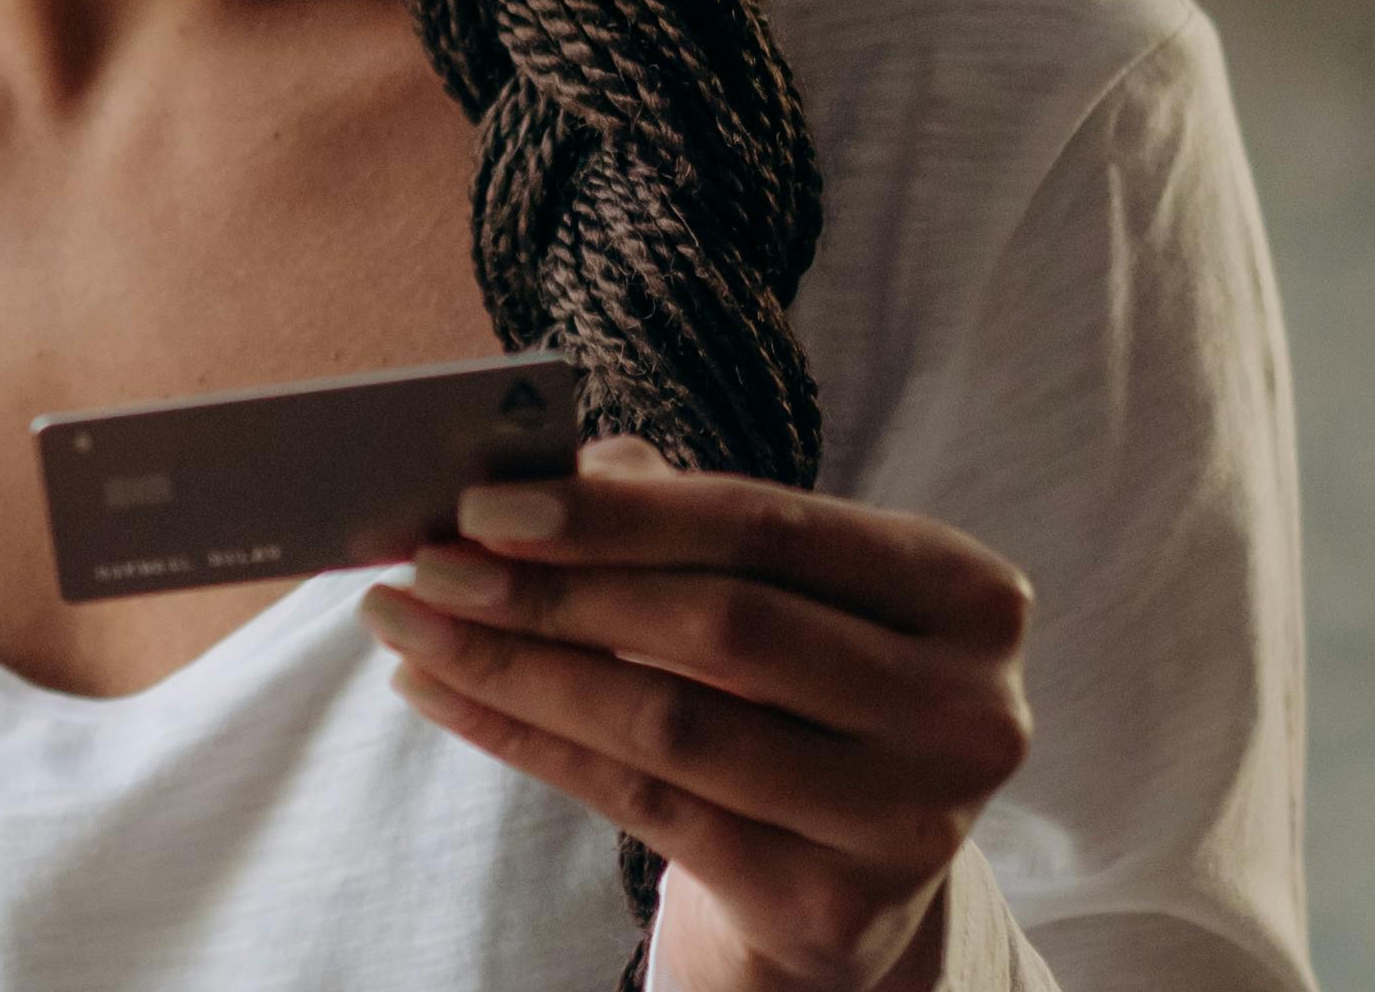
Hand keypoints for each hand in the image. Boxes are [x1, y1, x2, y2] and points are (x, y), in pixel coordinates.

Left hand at [355, 435, 1033, 991]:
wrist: (845, 868)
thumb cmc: (792, 686)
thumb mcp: (768, 588)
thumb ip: (669, 512)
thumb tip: (528, 467)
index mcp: (965, 594)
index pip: (766, 525)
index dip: (615, 513)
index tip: (480, 503)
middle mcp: (966, 711)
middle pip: (720, 625)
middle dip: (550, 589)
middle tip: (424, 566)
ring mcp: (908, 821)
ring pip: (668, 721)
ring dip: (511, 667)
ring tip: (408, 627)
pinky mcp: (832, 906)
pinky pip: (641, 804)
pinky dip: (522, 740)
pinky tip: (442, 696)